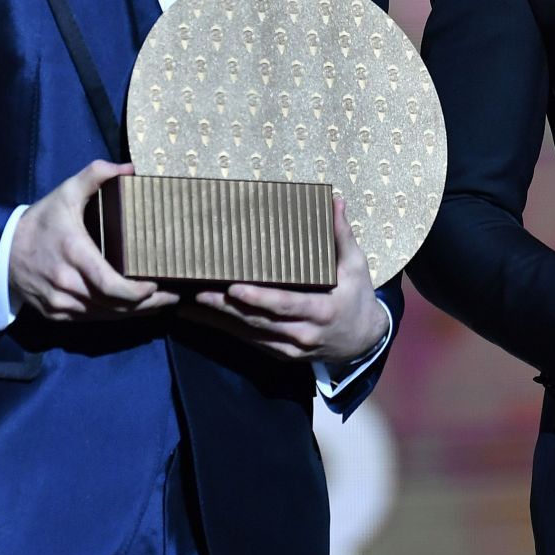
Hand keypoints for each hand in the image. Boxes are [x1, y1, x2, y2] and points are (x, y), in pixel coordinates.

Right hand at [9, 161, 178, 321]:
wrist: (1, 251)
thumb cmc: (40, 221)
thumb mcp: (65, 192)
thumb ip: (95, 175)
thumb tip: (129, 167)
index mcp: (74, 253)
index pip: (110, 284)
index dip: (137, 292)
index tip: (158, 285)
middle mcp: (67, 283)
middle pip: (114, 305)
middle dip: (148, 304)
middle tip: (173, 296)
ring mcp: (60, 302)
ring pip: (105, 316)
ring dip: (134, 313)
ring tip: (161, 304)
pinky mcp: (56, 314)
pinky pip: (91, 319)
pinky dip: (113, 316)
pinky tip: (132, 310)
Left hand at [185, 197, 389, 364]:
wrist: (364, 341)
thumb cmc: (357, 296)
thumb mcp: (356, 266)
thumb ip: (342, 235)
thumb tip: (335, 200)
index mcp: (322, 310)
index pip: (285, 305)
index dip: (259, 299)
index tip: (234, 288)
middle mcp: (303, 333)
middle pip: (259, 321)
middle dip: (226, 308)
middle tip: (197, 292)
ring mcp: (290, 347)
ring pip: (249, 334)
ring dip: (218, 320)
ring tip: (189, 304)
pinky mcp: (281, 354)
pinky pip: (250, 342)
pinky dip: (227, 330)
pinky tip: (204, 318)